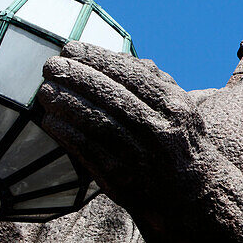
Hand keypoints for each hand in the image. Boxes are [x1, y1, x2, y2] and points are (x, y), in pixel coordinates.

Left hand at [38, 41, 205, 213]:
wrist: (197, 194)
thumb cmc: (180, 141)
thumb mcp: (180, 107)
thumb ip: (152, 82)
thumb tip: (114, 58)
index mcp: (175, 107)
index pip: (133, 75)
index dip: (99, 59)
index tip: (71, 48)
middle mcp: (161, 130)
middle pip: (114, 98)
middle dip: (79, 78)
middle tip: (51, 65)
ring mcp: (143, 158)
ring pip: (100, 124)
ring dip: (68, 105)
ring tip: (45, 90)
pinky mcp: (124, 182)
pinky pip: (91, 154)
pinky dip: (69, 136)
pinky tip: (50, 121)